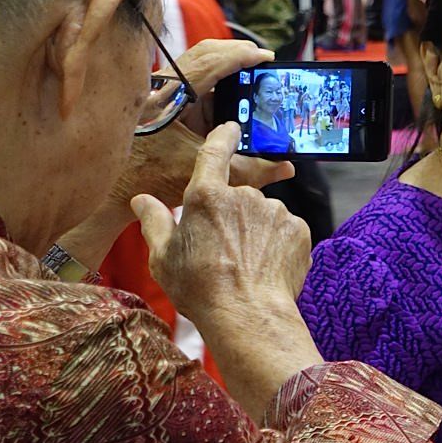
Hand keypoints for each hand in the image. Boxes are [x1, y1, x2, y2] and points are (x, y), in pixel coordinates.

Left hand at [109, 40, 290, 213]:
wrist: (108, 189)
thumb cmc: (149, 179)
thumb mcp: (205, 175)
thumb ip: (249, 171)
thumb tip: (284, 166)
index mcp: (169, 99)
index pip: (210, 62)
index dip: (242, 56)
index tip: (265, 56)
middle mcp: (160, 88)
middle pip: (203, 53)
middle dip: (235, 52)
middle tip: (260, 59)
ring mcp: (157, 92)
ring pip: (195, 64)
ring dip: (224, 66)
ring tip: (249, 74)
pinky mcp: (157, 101)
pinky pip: (189, 80)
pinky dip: (211, 81)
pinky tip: (227, 95)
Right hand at [132, 125, 312, 326]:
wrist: (248, 315)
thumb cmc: (200, 288)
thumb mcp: (163, 257)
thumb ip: (154, 222)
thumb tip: (142, 200)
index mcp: (206, 196)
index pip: (214, 154)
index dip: (222, 138)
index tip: (230, 128)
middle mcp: (244, 196)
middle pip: (237, 198)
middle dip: (231, 218)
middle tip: (221, 253)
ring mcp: (276, 212)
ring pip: (262, 216)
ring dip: (255, 232)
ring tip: (243, 266)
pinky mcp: (299, 230)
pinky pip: (284, 232)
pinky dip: (276, 245)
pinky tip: (265, 269)